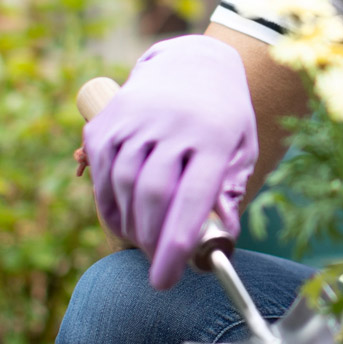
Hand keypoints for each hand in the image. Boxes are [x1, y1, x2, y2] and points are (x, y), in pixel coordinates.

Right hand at [82, 35, 258, 289]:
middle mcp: (173, 123)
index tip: (166, 280)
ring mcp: (137, 118)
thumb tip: (223, 236)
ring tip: (142, 244)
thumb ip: (231, 190)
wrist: (193, 63)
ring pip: (122, 184)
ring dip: (128, 225)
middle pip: (153, 194)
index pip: (192, 196)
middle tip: (157, 267)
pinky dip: (106, 203)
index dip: (176, 244)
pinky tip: (120, 221)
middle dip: (150, 241)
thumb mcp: (242, 149)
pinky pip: (100, 170)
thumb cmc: (223, 119)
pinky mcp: (109, 119)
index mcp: (214, 135)